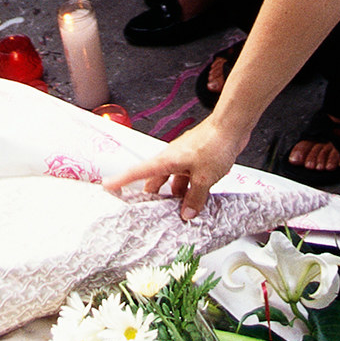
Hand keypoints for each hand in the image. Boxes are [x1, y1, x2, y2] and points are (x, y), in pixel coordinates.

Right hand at [105, 114, 249, 220]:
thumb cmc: (214, 144)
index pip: (138, 172)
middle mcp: (172, 158)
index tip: (107, 186)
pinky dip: (189, 188)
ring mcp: (184, 158)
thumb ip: (195, 198)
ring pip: (173, 180)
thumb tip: (187, 213)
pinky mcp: (196, 159)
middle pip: (155, 179)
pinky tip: (196, 199)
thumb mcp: (204, 178)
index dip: (121, 180)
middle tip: (150, 211)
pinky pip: (187, 177)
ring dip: (175, 194)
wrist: (231, 127)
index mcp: (166, 160)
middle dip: (153, 196)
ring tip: (179, 211)